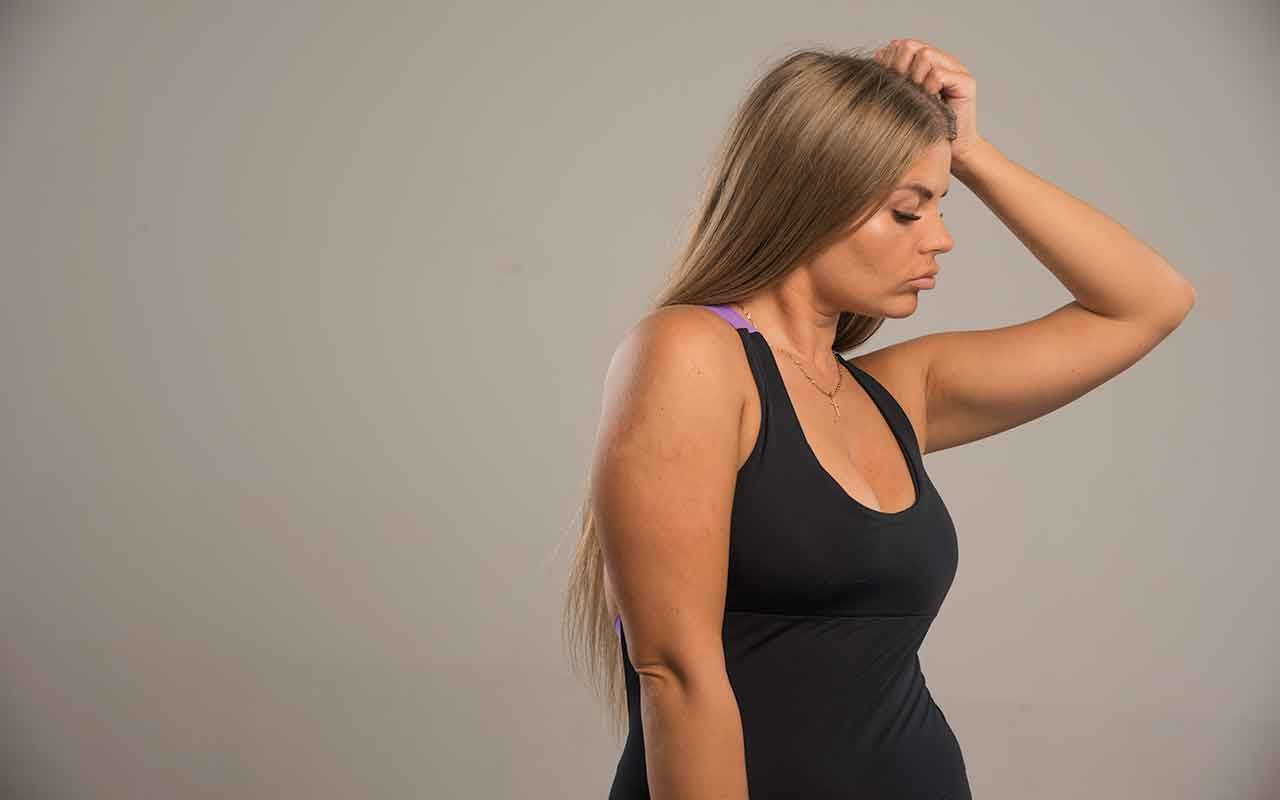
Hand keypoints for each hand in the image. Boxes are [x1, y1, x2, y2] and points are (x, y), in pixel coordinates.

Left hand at [873, 39, 983, 166]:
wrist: (951, 151)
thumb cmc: (924, 128)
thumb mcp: (902, 100)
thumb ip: (893, 77)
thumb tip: (877, 56)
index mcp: (925, 63)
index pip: (901, 45)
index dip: (889, 60)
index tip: (884, 82)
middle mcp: (941, 61)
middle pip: (911, 46)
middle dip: (899, 67)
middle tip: (900, 91)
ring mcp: (956, 69)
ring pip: (925, 56)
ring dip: (914, 78)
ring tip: (916, 97)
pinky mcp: (966, 83)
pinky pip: (939, 74)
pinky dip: (929, 87)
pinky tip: (929, 101)